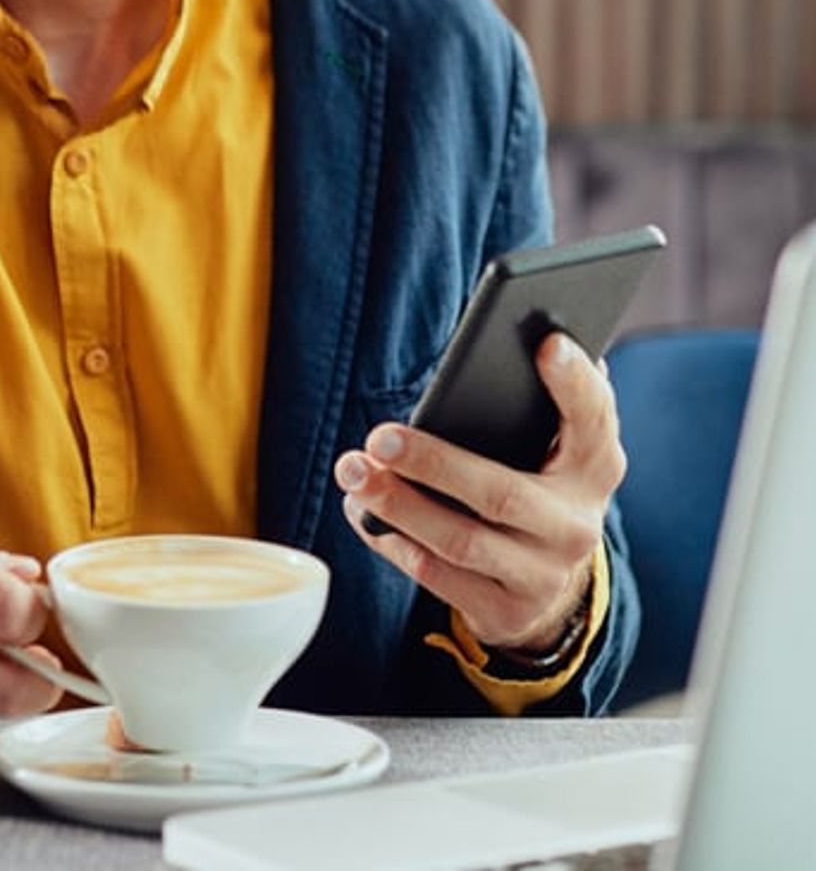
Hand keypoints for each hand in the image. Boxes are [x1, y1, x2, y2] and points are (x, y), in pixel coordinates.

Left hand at [333, 334, 624, 653]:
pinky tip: (362, 512)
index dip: (575, 383)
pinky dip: (392, 541)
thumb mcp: (550, 449)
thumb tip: (533, 336)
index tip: (548, 342)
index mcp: (596, 468)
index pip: (595, 419)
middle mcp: (577, 525)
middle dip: (433, 463)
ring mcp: (543, 576)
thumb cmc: (532, 485)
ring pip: (460, 541)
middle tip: (378, 437)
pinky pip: (437, 577)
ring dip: (397, 504)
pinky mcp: (505, 612)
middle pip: (501, 493)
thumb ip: (538, 405)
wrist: (547, 587)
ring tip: (353, 471)